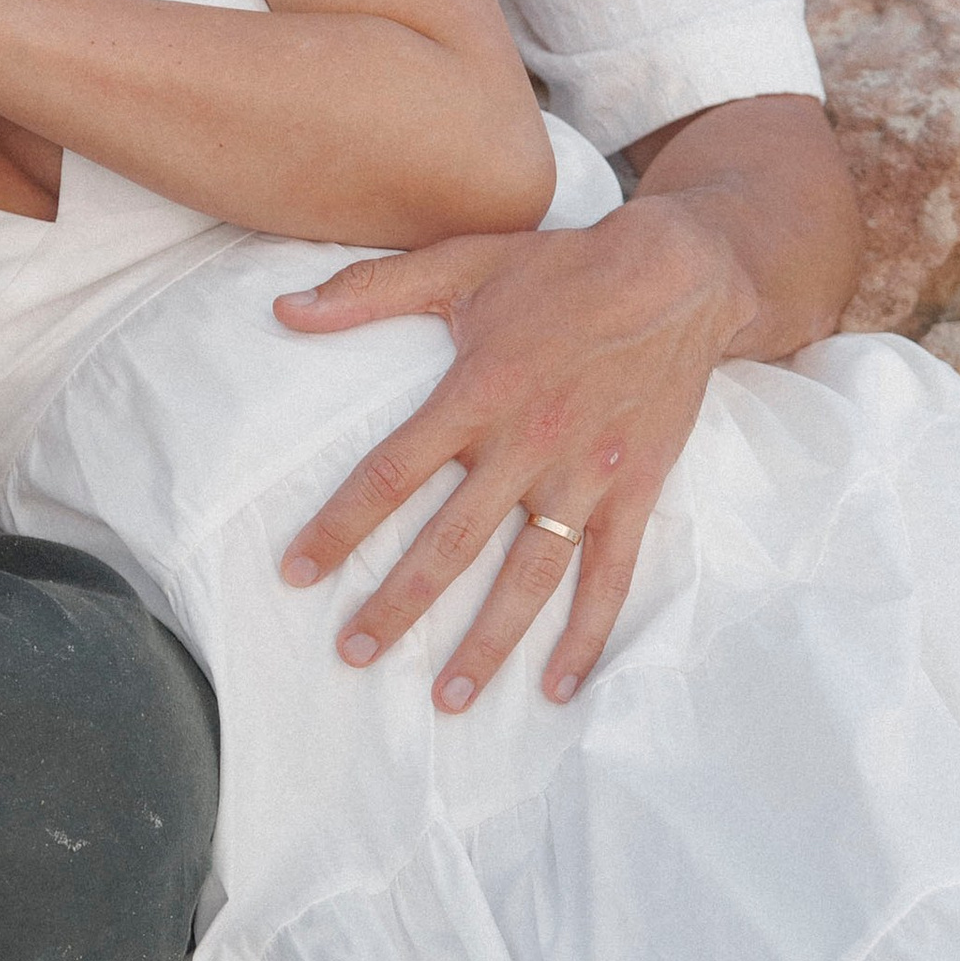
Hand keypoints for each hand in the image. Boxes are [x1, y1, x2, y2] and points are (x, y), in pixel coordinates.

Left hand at [271, 197, 760, 710]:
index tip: (297, 572)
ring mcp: (586, 476)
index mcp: (477, 391)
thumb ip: (369, 292)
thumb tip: (282, 310)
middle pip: (452, 542)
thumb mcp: (460, 262)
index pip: (392, 472)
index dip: (341, 525)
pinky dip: (587, 636)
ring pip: (529, 577)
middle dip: (398, 604)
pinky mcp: (635, 493)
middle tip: (353, 653)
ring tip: (444, 698)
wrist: (676, 274)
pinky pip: (610, 577)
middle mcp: (528, 443)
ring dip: (486, 642)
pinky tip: (556, 685)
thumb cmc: (558, 268)